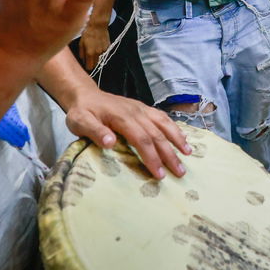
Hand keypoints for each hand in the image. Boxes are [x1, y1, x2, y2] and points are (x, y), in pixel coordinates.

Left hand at [63, 86, 190, 178]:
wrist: (85, 95)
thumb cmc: (82, 112)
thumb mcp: (81, 122)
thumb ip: (95, 132)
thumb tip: (111, 143)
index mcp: (123, 118)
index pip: (142, 139)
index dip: (152, 157)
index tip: (159, 174)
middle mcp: (136, 112)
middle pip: (157, 134)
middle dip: (170, 154)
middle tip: (179, 172)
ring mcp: (141, 109)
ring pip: (164, 124)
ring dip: (177, 139)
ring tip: (188, 155)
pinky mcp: (143, 109)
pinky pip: (163, 118)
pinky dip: (174, 128)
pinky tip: (182, 138)